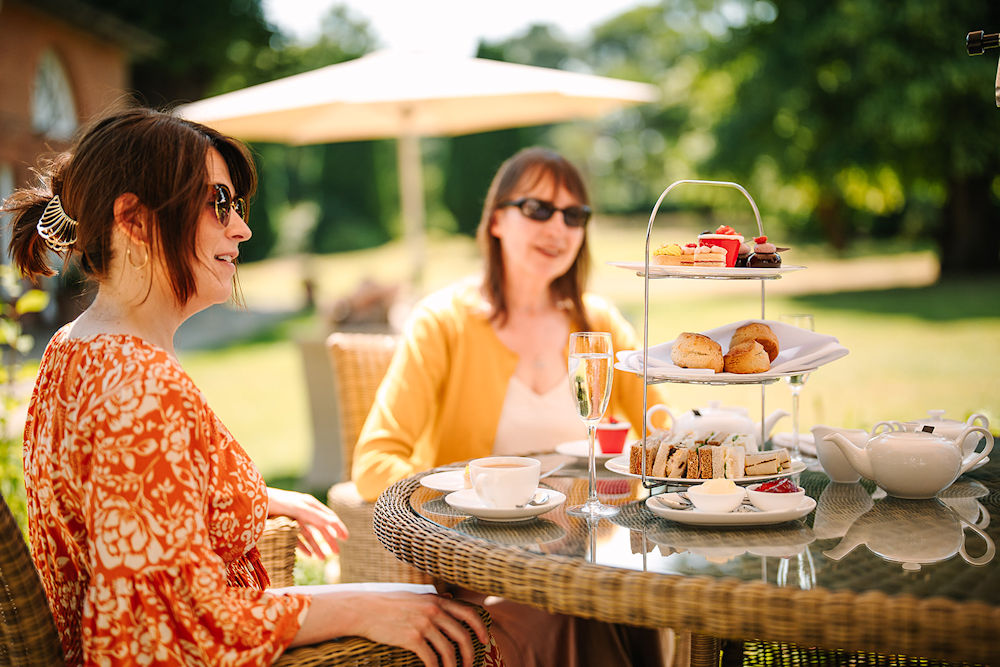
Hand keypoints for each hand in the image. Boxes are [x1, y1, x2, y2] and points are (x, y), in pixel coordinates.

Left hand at [267, 487, 347, 557]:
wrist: (252, 502)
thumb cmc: (275, 502)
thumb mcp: (297, 509)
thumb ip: (315, 515)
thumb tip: (334, 522)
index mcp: (308, 504)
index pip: (328, 517)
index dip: (337, 527)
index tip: (346, 538)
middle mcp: (303, 511)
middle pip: (320, 527)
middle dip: (329, 540)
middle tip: (337, 552)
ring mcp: (293, 519)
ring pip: (309, 534)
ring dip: (317, 546)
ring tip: (323, 558)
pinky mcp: (283, 526)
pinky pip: (297, 538)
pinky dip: (304, 547)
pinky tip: (309, 556)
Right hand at [351, 592, 487, 666]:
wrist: (365, 610)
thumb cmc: (389, 603)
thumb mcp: (416, 596)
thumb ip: (434, 598)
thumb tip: (450, 599)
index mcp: (437, 600)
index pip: (468, 613)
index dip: (480, 628)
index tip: (485, 640)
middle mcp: (434, 611)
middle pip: (462, 635)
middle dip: (470, 653)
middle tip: (469, 664)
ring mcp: (424, 625)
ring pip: (448, 651)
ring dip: (454, 666)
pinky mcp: (412, 638)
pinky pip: (431, 659)